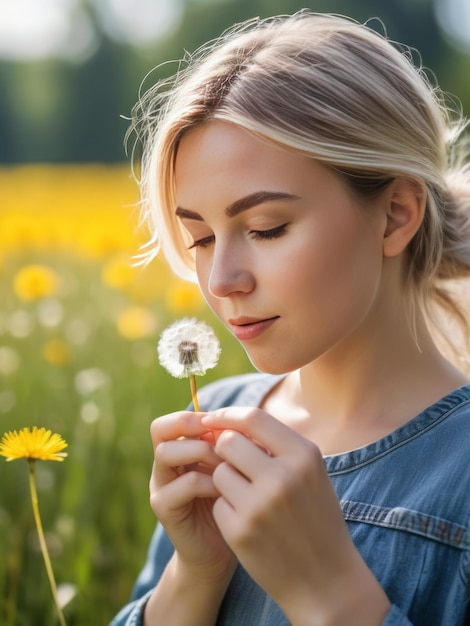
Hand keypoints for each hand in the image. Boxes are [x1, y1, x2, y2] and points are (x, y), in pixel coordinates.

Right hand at [149, 410, 236, 581]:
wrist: (221, 551)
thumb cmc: (234, 503)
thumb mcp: (237, 468)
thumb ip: (235, 446)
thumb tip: (250, 421)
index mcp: (180, 450)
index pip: (174, 420)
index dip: (198, 415)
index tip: (227, 423)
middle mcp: (165, 465)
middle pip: (161, 429)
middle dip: (192, 427)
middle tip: (221, 438)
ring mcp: (161, 485)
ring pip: (166, 452)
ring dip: (201, 451)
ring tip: (227, 462)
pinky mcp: (165, 508)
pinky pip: (183, 483)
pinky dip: (208, 480)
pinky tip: (228, 489)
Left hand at [202, 407, 389, 624]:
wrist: (326, 580)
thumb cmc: (315, 517)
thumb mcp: (309, 473)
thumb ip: (276, 445)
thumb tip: (231, 421)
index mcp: (304, 456)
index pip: (254, 417)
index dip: (229, 415)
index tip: (215, 418)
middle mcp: (283, 476)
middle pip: (228, 441)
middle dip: (224, 449)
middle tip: (232, 463)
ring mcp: (260, 505)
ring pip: (220, 472)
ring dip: (226, 481)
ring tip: (248, 498)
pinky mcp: (241, 531)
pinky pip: (218, 503)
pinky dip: (227, 509)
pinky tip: (249, 524)